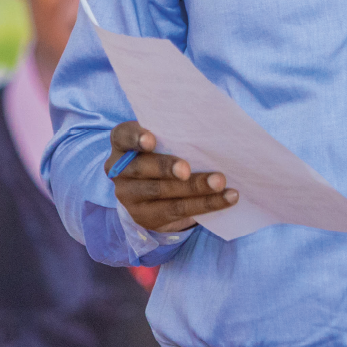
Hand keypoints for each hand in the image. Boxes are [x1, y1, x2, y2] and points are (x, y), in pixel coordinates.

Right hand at [105, 120, 238, 232]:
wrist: (153, 192)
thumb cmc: (164, 152)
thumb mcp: (163, 140)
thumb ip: (174, 135)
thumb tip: (211, 129)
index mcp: (122, 144)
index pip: (122, 136)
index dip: (135, 138)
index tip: (151, 140)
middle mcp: (120, 171)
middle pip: (141, 168)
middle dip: (167, 168)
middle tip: (187, 169)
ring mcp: (130, 196)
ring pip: (163, 193)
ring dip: (195, 188)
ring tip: (220, 182)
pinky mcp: (147, 217)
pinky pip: (178, 210)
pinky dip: (206, 203)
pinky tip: (227, 198)